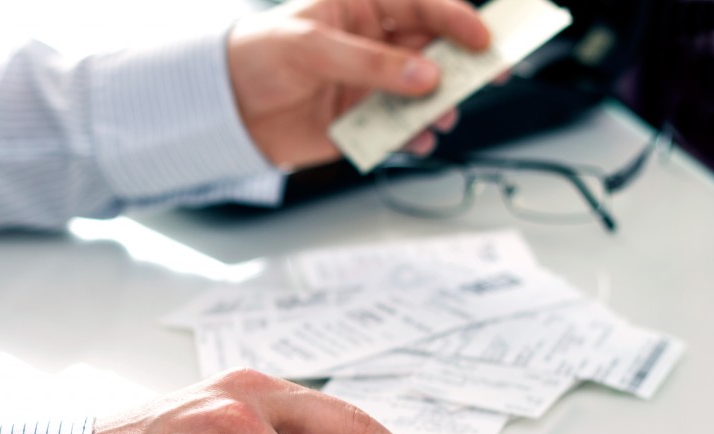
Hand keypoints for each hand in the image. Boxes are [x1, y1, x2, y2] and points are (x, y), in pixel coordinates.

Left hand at [227, 0, 490, 167]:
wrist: (224, 110)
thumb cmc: (255, 58)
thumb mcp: (310, 48)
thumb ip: (368, 62)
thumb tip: (423, 76)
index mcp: (364, 8)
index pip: (423, 6)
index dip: (458, 20)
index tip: (484, 40)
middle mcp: (374, 46)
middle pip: (434, 51)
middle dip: (462, 66)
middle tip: (488, 78)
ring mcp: (370, 86)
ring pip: (422, 94)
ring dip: (439, 105)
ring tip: (442, 116)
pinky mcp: (361, 123)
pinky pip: (398, 130)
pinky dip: (412, 137)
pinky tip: (416, 140)